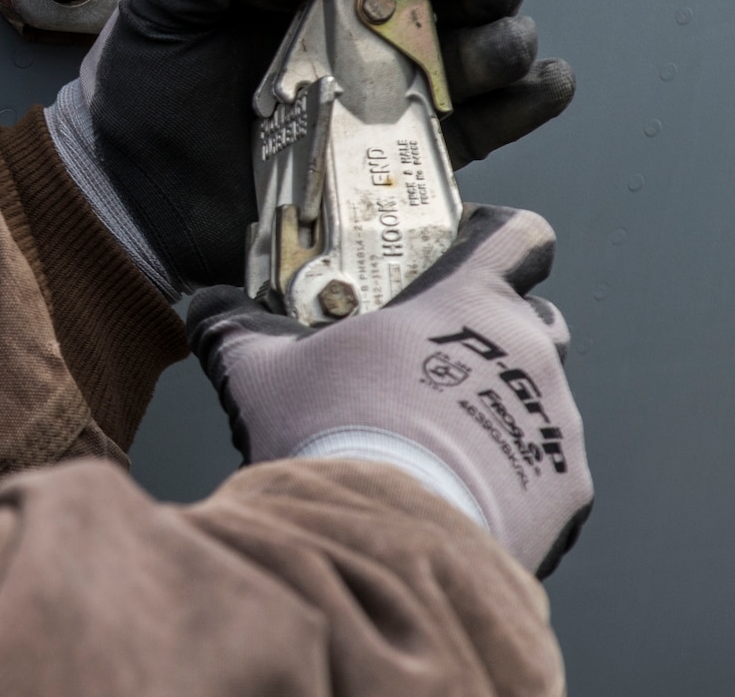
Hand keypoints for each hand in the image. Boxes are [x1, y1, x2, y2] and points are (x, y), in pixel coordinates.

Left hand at [79, 0, 573, 289]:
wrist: (129, 192)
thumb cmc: (142, 86)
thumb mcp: (161, 6)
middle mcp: (363, 22)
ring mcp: (384, 89)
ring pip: (476, 54)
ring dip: (505, 38)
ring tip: (502, 38)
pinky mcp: (393, 156)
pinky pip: (475, 130)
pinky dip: (520, 108)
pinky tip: (541, 85)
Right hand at [187, 205, 592, 576]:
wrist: (383, 540)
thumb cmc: (332, 434)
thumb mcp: (262, 369)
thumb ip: (236, 326)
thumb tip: (211, 307)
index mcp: (467, 300)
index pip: (518, 238)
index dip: (495, 237)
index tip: (467, 251)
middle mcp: (527, 350)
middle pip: (532, 319)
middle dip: (491, 331)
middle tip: (430, 358)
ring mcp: (555, 422)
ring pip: (541, 395)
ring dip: (496, 406)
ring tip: (435, 440)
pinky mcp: (565, 490)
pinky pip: (545, 470)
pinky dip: (509, 476)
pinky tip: (456, 491)